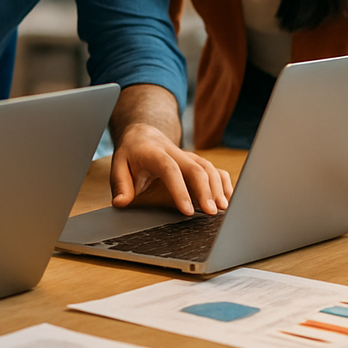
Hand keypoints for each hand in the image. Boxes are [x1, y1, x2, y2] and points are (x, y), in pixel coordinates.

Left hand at [110, 122, 232, 214]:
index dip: (180, 189)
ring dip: (218, 188)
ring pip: (208, 168)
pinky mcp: (198, 162)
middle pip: (195, 168)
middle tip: (211, 212)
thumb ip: (120, 184)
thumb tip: (120, 203)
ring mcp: (189, 156)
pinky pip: (215, 170)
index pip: (169, 169)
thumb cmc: (131, 154)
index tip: (187, 211)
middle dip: (205, 190)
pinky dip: (224, 184)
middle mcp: (176, 152)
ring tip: (222, 209)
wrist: (143, 135)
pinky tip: (228, 200)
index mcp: (155, 153)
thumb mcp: (119, 165)